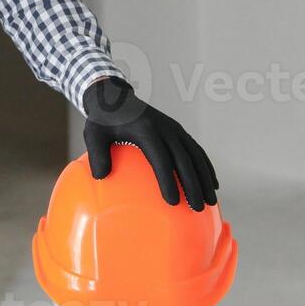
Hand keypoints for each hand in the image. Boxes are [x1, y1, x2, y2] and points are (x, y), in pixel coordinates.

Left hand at [82, 76, 218, 210]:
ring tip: (210, 202)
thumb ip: (97, 154)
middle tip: (197, 208)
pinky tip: (212, 184)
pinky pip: (196, 150)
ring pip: (195, 156)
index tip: (172, 202)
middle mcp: (164, 128)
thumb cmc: (102, 120)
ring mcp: (174, 128)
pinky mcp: (178, 130)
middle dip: (192, 185)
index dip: (168, 180)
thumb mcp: (93, 134)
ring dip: (205, 178)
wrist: (115, 97)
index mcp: (145, 130)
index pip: (160, 158)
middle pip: (183, 160)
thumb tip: (100, 178)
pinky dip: (206, 167)